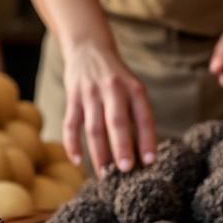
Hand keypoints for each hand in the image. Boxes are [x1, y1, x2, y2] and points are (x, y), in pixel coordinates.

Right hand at [61, 39, 156, 174]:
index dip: (147, 140)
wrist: (89, 48)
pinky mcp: (73, 97)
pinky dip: (72, 143)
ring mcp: (91, 93)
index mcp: (134, 89)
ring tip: (104, 175)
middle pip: (117, 122)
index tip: (150, 162)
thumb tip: (142, 153)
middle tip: (126, 171)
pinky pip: (71, 123)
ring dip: (99, 153)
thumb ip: (137, 115)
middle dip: (121, 147)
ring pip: (94, 127)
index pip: (143, 117)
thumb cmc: (116, 78)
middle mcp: (113, 89)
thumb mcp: (132, 89)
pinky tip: (77, 161)